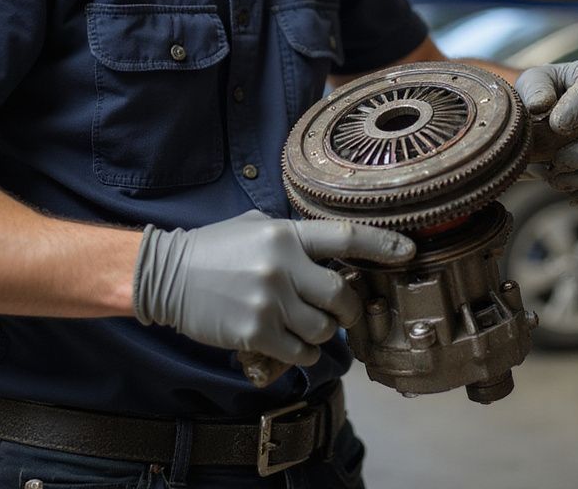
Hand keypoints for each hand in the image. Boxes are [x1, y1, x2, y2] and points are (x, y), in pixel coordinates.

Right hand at [133, 210, 414, 364]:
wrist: (168, 275)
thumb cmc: (215, 248)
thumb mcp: (256, 225)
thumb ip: (292, 235)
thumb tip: (331, 247)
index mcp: (285, 234)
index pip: (346, 236)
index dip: (383, 245)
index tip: (409, 251)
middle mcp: (283, 266)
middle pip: (341, 294)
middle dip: (349, 306)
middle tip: (343, 309)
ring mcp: (270, 301)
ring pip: (324, 329)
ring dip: (324, 333)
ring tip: (309, 326)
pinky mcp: (256, 332)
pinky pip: (300, 351)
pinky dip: (304, 352)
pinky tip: (294, 343)